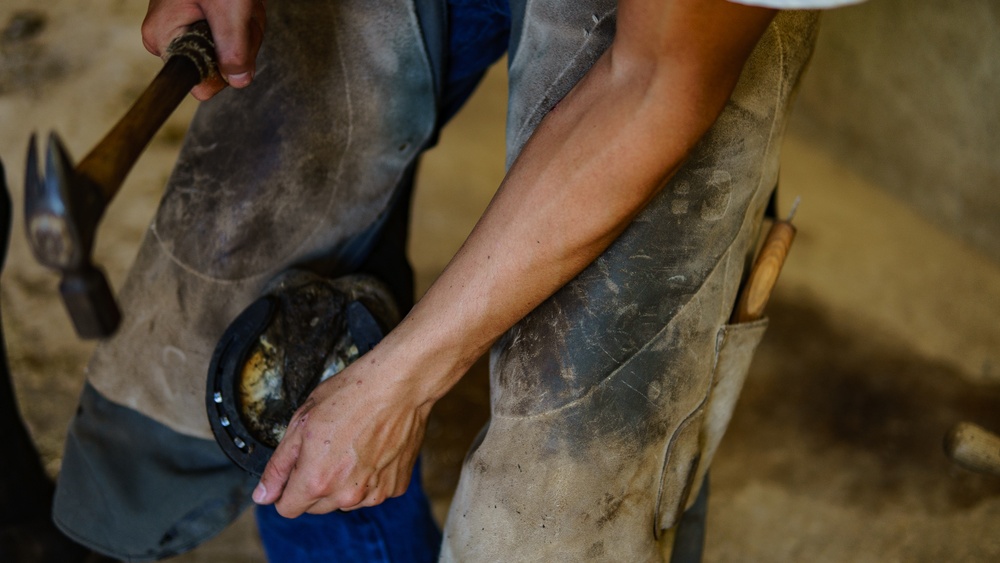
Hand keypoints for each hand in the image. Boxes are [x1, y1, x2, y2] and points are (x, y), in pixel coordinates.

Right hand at [142, 0, 265, 99]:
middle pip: (217, 67)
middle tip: (240, 14)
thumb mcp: (230, 12)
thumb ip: (235, 49)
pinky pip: (230, 38)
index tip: (234, 44)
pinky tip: (241, 6)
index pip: (197, 81)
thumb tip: (238, 82)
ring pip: (229, 52)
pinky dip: (243, 23)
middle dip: (240, 43)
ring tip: (240, 6)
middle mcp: (169, 37)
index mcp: (163, 37)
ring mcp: (185, 31)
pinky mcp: (200, 25)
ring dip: (245, 30)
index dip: (223, 70)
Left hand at [251, 351, 433, 516]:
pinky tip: (373, 449)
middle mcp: (345, 496)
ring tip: (352, 446)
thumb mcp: (301, 422)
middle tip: (325, 448)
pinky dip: (369, 477)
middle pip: (315, 507)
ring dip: (342, 483)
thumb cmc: (350, 395)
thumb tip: (262, 496)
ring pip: (345, 501)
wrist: (398, 385)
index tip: (295, 469)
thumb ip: (279, 466)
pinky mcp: (395, 487)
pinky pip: (372, 492)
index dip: (286, 489)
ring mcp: (374, 493)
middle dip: (314, 484)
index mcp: (315, 481)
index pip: (286, 508)